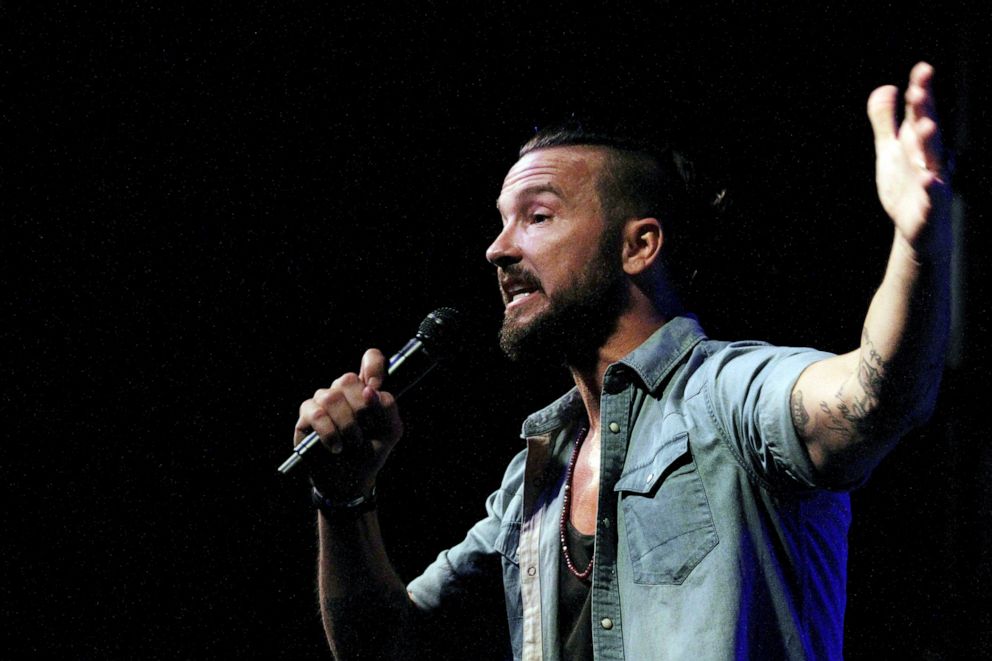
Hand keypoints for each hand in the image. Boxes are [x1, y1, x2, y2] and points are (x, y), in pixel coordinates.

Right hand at [293, 349, 403, 498]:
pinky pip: (316, 413)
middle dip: (360, 409)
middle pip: (348, 379)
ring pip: (331, 397)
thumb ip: (388, 408)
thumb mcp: (390, 432)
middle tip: (365, 430)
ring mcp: (323, 400)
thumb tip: (370, 390)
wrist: (349, 480)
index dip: (373, 365)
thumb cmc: (370, 452)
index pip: (370, 359)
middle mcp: (343, 391)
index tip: (376, 386)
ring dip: (346, 425)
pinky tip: (336, 447)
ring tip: (352, 443)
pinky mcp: (307, 415)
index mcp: (367, 389)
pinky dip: (330, 432)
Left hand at [867, 61, 950, 260]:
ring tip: (926, 126)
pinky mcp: (930, 207)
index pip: (921, 114)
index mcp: (918, 143)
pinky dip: (931, 189)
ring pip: (932, 161)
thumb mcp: (890, 151)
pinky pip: (932, 197)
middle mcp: (928, 158)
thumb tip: (884, 88)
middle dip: (925, 112)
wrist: (916, 228)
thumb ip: (886, 121)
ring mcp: (932, 182)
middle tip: (919, 91)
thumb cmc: (905, 186)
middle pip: (927, 131)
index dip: (921, 92)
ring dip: (930, 144)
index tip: (922, 69)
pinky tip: (928, 180)